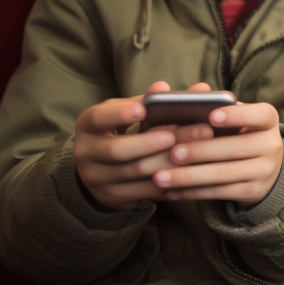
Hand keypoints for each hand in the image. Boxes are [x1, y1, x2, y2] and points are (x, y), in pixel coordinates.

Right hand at [74, 81, 213, 210]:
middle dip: (151, 142)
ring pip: (136, 171)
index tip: (143, 109)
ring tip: (193, 151)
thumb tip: (197, 88)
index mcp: (88, 126)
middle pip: (119, 150)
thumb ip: (155, 101)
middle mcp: (86, 153)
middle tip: (178, 134)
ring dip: (167, 161)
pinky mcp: (114, 196)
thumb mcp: (128, 113)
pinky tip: (189, 172)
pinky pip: (145, 190)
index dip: (119, 114)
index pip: (98, 118)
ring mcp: (98, 178)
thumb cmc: (120, 132)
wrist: (100, 170)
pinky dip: (169, 180)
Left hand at [155, 98, 283, 203]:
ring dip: (188, 177)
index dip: (236, 115)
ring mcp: (265, 171)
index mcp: (267, 120)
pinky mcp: (253, 192)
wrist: (263, 165)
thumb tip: (192, 94)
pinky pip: (218, 193)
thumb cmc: (237, 133)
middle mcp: (272, 145)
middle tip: (172, 153)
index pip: (260, 115)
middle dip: (200, 151)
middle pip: (235, 148)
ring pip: (223, 175)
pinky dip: (191, 192)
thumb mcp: (234, 118)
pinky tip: (170, 191)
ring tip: (159, 177)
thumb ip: (216, 107)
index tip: (211, 116)